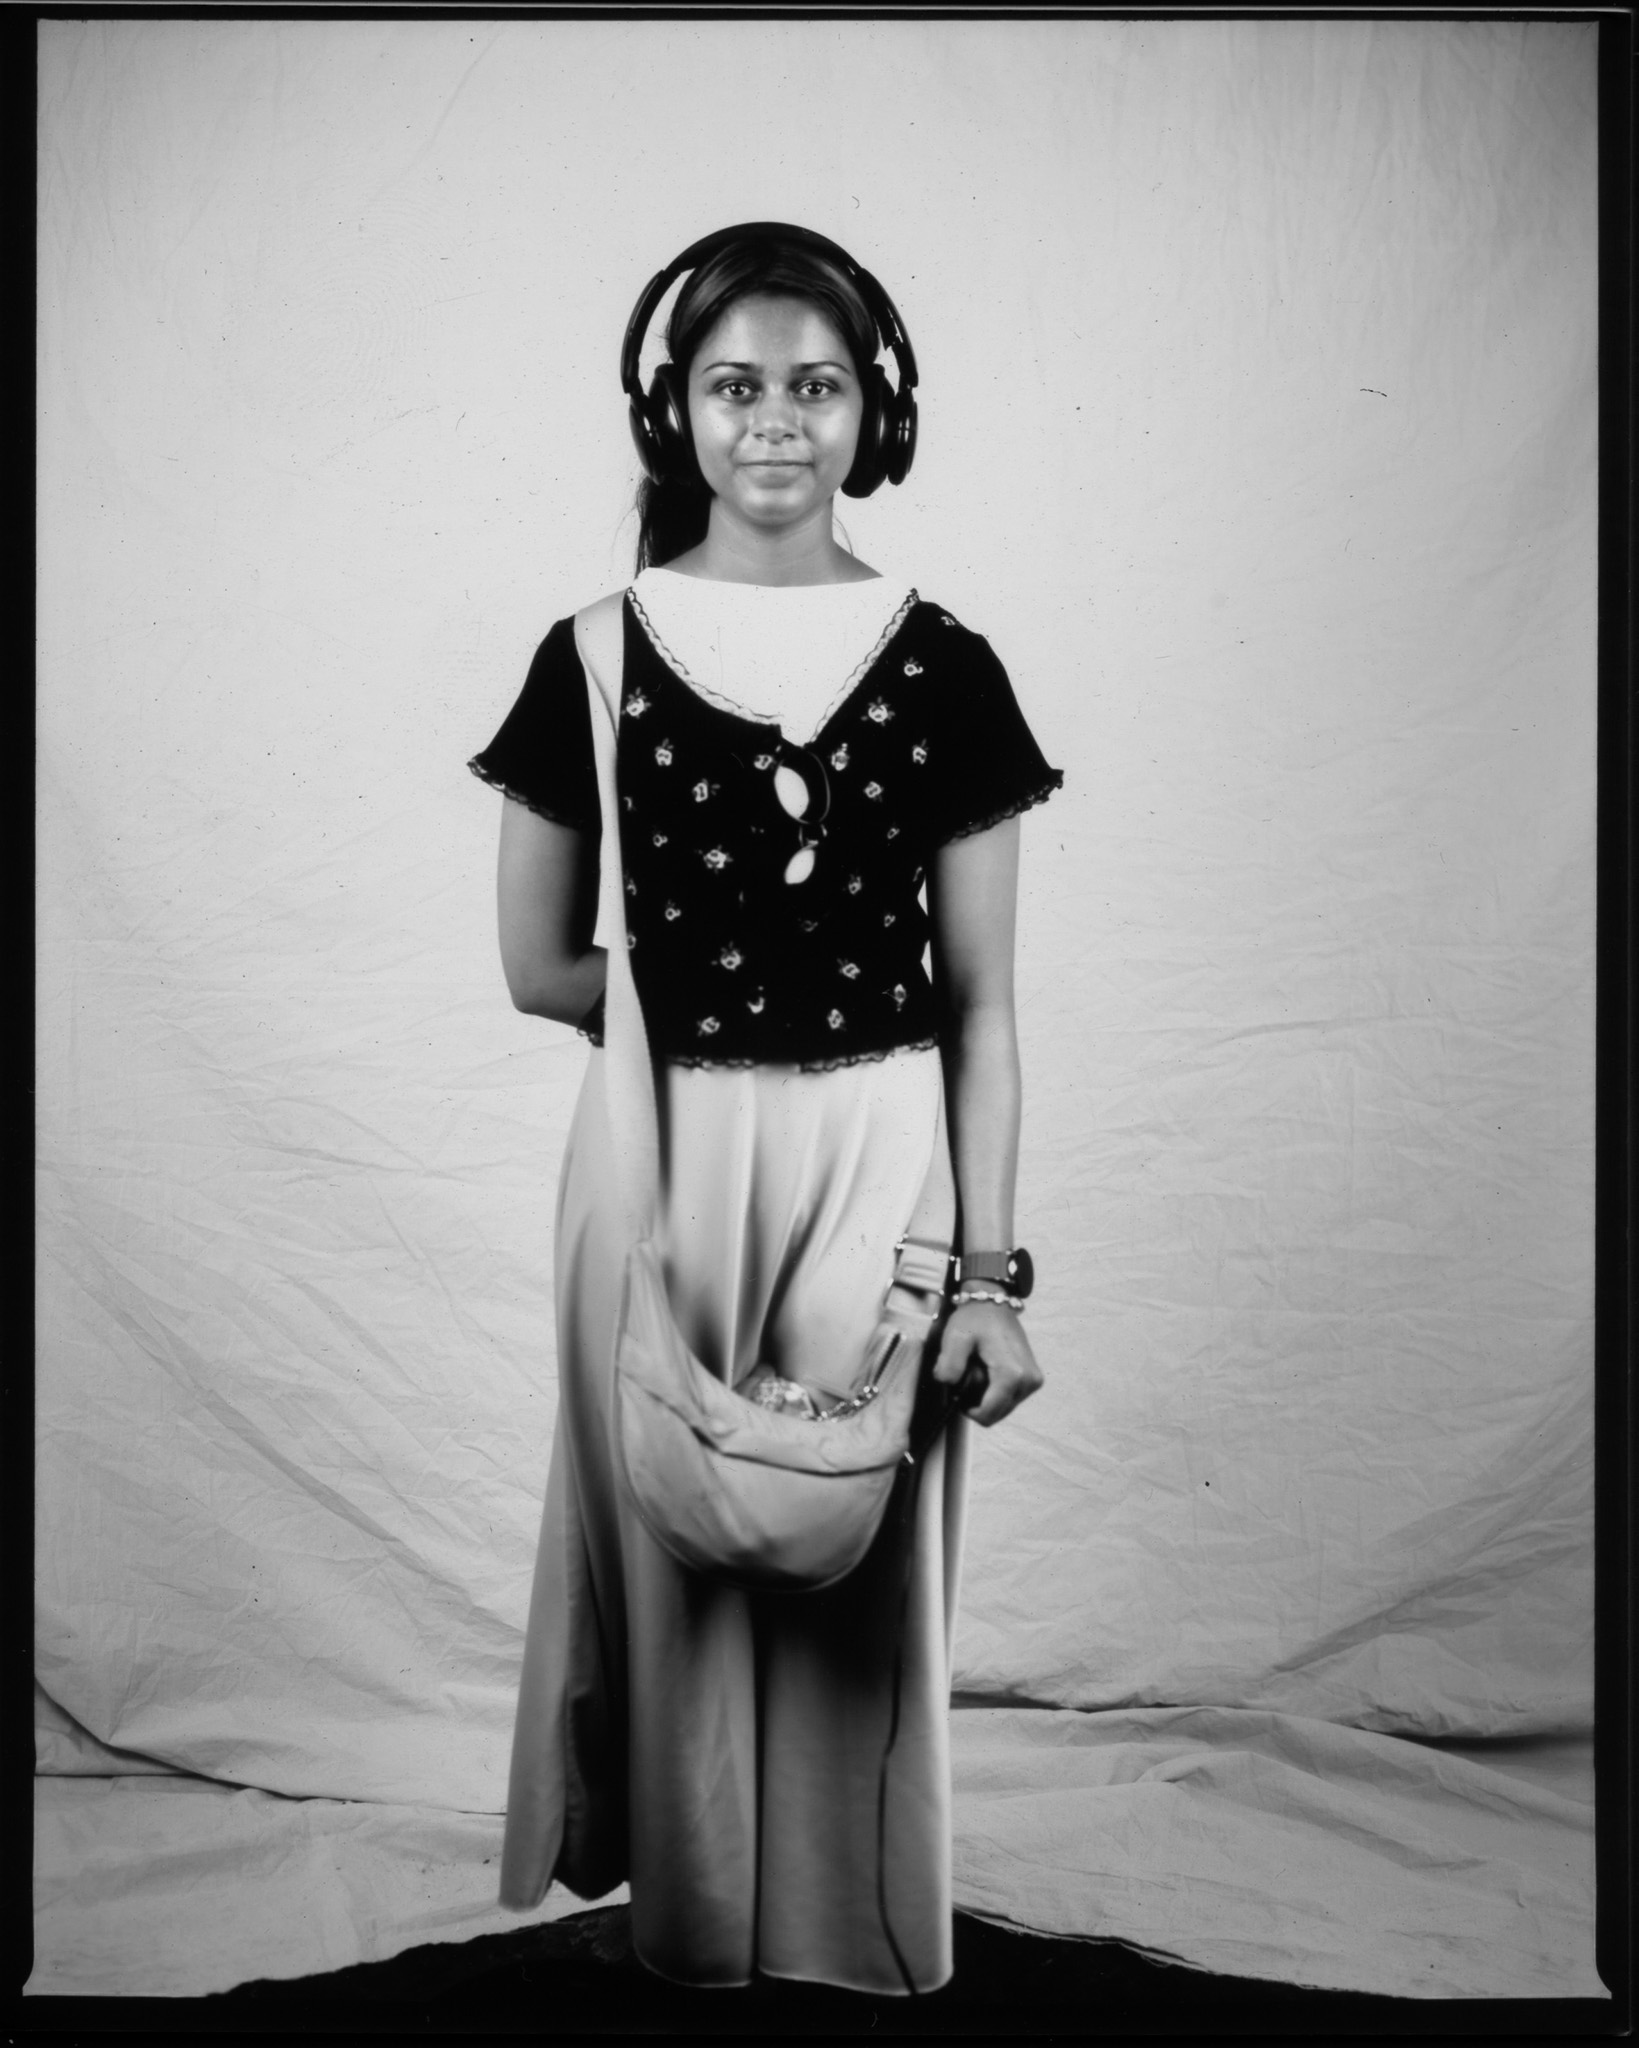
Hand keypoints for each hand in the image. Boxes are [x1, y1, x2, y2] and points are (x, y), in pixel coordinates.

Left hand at [932, 1299, 1042, 1427]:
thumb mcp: (955, 1337)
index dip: (968, 1410)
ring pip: (1004, 1408)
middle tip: (969, 1374)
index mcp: (1012, 1374)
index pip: (988, 1415)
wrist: (993, 1303)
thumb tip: (948, 1385)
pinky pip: (1010, 1399)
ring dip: (987, 1397)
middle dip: (979, 1401)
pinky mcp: (1033, 1379)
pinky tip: (989, 1371)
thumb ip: (949, 1365)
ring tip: (979, 1370)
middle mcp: (1028, 1381)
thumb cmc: (975, 1318)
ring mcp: (1033, 1381)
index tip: (959, 1390)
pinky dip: (996, 1392)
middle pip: (997, 1414)